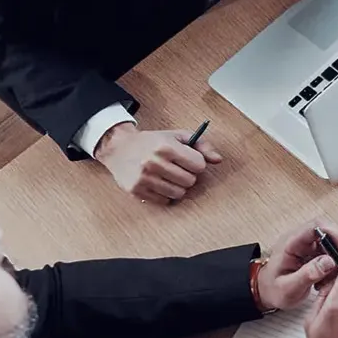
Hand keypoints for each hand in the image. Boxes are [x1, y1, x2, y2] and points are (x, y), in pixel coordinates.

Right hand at [95, 123, 221, 203]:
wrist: (119, 148)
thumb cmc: (153, 142)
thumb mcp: (177, 136)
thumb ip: (202, 146)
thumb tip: (218, 160)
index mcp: (165, 147)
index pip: (199, 165)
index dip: (196, 163)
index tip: (189, 160)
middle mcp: (153, 162)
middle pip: (190, 181)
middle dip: (187, 175)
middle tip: (177, 168)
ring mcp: (144, 178)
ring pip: (179, 193)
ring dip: (178, 186)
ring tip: (169, 176)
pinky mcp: (136, 190)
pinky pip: (165, 201)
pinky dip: (166, 194)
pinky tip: (158, 183)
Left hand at [254, 223, 337, 311]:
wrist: (266, 292)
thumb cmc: (273, 290)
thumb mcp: (289, 287)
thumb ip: (308, 274)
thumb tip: (328, 261)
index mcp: (290, 244)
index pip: (315, 226)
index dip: (333, 233)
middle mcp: (299, 240)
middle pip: (327, 230)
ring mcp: (307, 245)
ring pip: (331, 241)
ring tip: (334, 273)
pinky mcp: (313, 252)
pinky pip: (330, 251)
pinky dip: (335, 263)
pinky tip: (330, 276)